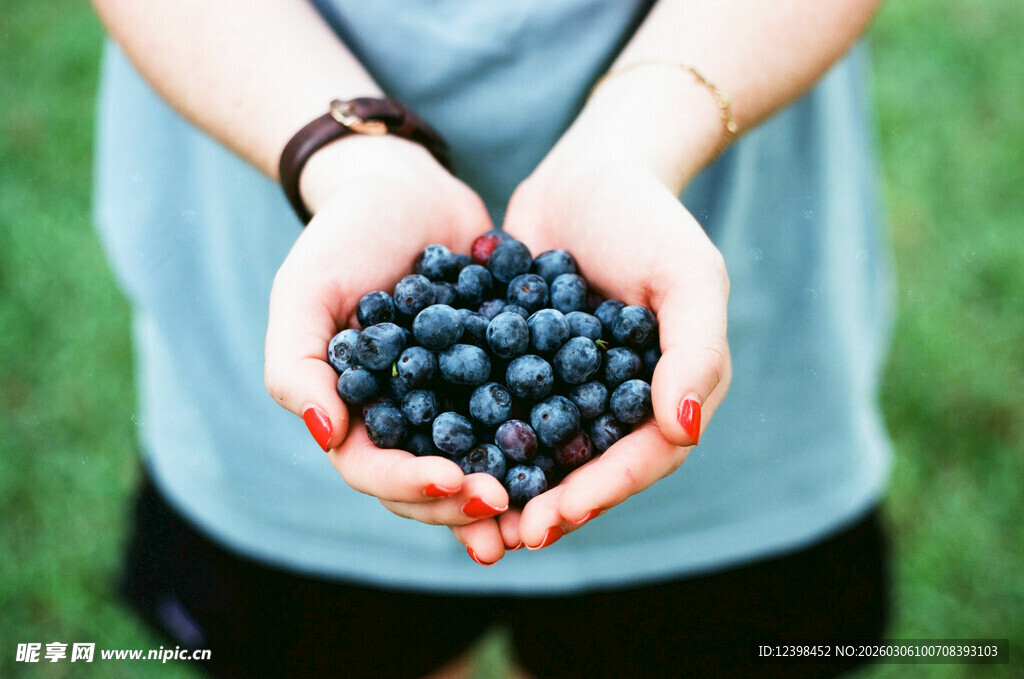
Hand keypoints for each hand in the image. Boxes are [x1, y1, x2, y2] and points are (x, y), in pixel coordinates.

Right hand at [264, 136, 510, 541]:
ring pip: (478, 460)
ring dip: (505, 488)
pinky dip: (542, 437)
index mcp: (354, 411)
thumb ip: (296, 364)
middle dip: (462, 500)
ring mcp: (453, 399)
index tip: (452, 479)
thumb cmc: (344, 235)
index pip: (373, 469)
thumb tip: (326, 435)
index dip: (409, 483)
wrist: (407, 187)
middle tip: (503, 502)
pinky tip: (574, 452)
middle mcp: (405, 417)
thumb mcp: (305, 292)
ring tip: (540, 505)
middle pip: (429, 481)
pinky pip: (520, 413)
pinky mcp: (498, 374)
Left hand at [490, 160, 731, 552]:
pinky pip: (503, 410)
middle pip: (592, 467)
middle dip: (554, 504)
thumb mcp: (688, 274)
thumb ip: (696, 350)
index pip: (644, 456)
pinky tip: (441, 456)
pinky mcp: (524, 367)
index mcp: (668, 391)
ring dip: (513, 486)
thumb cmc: (648, 218)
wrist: (589, 173)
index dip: (603, 490)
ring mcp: (569, 387)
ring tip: (474, 516)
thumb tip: (685, 430)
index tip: (557, 516)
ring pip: (544, 451)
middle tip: (511, 536)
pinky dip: (479, 436)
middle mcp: (620, 400)